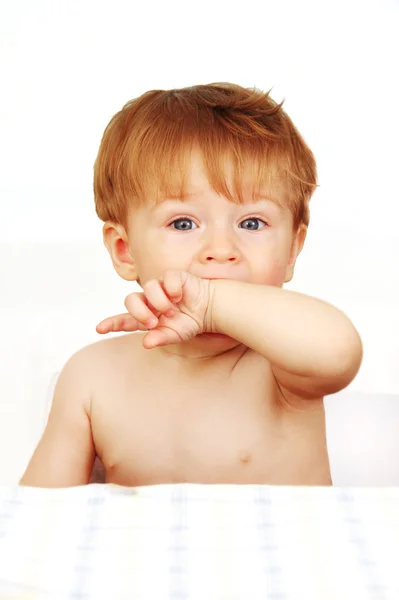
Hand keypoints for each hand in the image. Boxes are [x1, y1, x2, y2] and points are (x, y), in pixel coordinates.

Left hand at [96, 270, 213, 348]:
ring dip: (159, 302)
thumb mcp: (176, 335)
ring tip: (172, 311)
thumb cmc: (190, 321)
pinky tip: (181, 296)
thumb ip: (160, 338)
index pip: (126, 319)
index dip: (112, 323)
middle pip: (130, 300)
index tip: (99, 328)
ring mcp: (160, 287)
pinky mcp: (172, 276)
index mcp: (147, 316)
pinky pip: (166, 279)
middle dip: (139, 312)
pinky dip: (172, 289)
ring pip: (148, 288)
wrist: (210, 308)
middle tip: (153, 322)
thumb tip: (146, 343)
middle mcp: (149, 300)